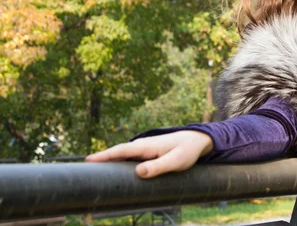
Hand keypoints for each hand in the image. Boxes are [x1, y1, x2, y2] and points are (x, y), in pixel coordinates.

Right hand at [85, 130, 213, 178]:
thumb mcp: (176, 162)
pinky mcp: (148, 155)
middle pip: (117, 153)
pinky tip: (113, 171)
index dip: (104, 156)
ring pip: (122, 156)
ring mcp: (144, 150)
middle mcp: (142, 146)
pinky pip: (129, 159)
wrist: (198, 141)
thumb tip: (138, 172)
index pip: (120, 151)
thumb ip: (158, 167)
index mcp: (146, 146)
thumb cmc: (187, 151)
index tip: (87, 161)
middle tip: (81, 167)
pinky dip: (118, 162)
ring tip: (91, 171)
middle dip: (100, 159)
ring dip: (108, 161)